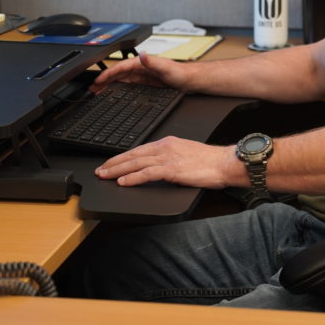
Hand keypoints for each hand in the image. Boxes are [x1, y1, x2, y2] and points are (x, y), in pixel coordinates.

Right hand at [90, 52, 189, 92]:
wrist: (189, 81)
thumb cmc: (180, 73)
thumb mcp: (165, 67)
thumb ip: (152, 62)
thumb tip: (142, 54)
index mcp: (141, 63)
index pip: (119, 67)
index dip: (107, 74)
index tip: (97, 80)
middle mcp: (140, 68)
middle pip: (117, 74)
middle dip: (103, 80)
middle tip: (92, 89)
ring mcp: (142, 76)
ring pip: (120, 80)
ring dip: (108, 85)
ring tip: (97, 91)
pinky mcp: (145, 84)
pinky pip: (127, 85)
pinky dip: (118, 89)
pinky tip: (113, 94)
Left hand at [95, 137, 241, 188]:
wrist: (224, 162)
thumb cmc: (209, 161)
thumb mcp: (185, 154)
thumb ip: (170, 158)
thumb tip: (157, 167)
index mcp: (167, 143)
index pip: (138, 150)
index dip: (121, 157)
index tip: (110, 163)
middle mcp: (165, 148)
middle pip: (133, 155)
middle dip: (114, 163)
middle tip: (100, 170)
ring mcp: (168, 158)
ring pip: (136, 163)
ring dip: (117, 170)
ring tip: (105, 176)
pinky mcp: (172, 169)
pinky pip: (147, 173)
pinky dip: (133, 178)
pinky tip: (123, 182)